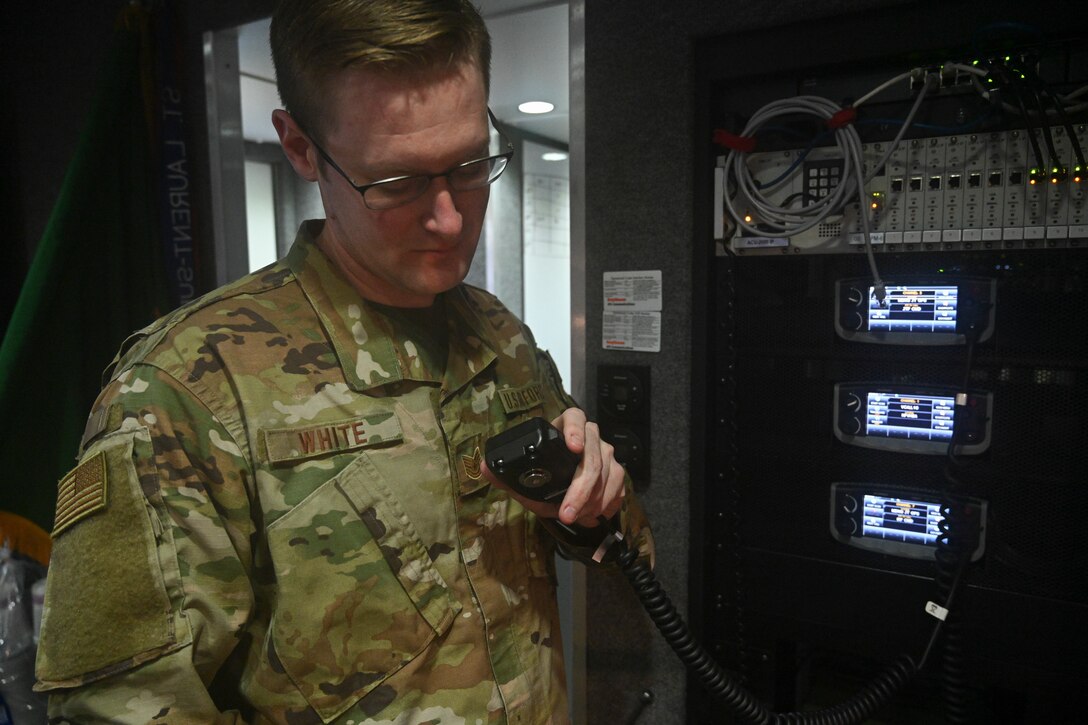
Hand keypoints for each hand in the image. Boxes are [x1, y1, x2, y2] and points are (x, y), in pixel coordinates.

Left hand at [483, 408, 625, 526]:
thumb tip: (484, 468)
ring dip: (593, 501)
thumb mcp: (524, 475)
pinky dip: (606, 505)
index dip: (575, 430)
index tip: (573, 448)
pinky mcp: (617, 472)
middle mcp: (590, 436)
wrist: (563, 487)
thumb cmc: (543, 474)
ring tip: (577, 518)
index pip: (575, 417)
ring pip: (609, 474)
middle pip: (593, 457)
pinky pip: (618, 488)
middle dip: (581, 489)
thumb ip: (505, 473)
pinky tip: (593, 516)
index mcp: (565, 427)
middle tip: (567, 513)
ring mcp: (606, 453)